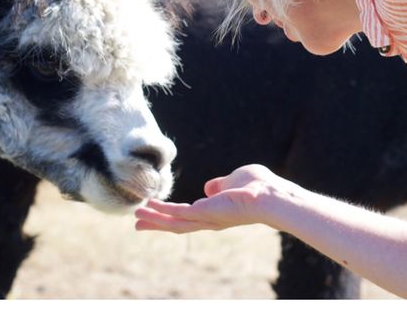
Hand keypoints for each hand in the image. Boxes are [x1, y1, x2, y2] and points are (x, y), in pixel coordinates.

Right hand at [134, 164, 286, 233]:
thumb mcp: (234, 181)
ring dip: (155, 220)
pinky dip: (162, 212)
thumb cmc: (258, 187)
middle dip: (157, 223)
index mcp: (215, 213)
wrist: (271, 197)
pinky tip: (149, 208)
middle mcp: (209, 220)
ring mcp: (207, 219)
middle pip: (178, 225)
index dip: (171, 216)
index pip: (188, 217)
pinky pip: (179, 214)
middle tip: (137, 224)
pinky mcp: (205, 214)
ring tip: (136, 218)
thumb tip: (210, 188)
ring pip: (175, 223)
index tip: (156, 213)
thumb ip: (220, 185)